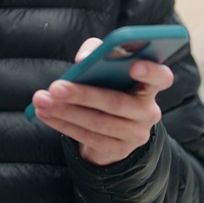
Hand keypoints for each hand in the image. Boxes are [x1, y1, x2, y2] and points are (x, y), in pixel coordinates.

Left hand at [30, 37, 173, 165]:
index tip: (134, 65)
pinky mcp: (118, 150)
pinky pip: (88, 137)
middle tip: (56, 87)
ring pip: (98, 123)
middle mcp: (148, 111)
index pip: (162, 77)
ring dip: (65, 112)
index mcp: (150, 85)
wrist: (110, 125)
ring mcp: (135, 134)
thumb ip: (97, 53)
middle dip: (83, 94)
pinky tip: (44, 113)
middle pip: (117, 103)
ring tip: (41, 100)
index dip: (150, 71)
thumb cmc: (108, 84)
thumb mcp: (105, 65)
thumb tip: (83, 59)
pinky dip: (62, 124)